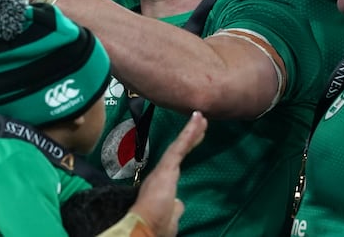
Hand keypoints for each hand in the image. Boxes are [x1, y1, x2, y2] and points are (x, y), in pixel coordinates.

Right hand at [128, 111, 206, 236]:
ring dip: (192, 131)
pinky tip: (197, 121)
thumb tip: (179, 203)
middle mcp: (161, 174)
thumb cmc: (154, 226)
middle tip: (200, 122)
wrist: (142, 228)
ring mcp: (164, 170)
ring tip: (201, 117)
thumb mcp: (169, 218)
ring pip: (180, 146)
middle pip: (179, 151)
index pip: (176, 163)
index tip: (194, 140)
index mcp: (161, 186)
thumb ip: (174, 208)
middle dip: (190, 137)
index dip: (185, 150)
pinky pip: (180, 147)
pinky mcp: (167, 168)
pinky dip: (189, 134)